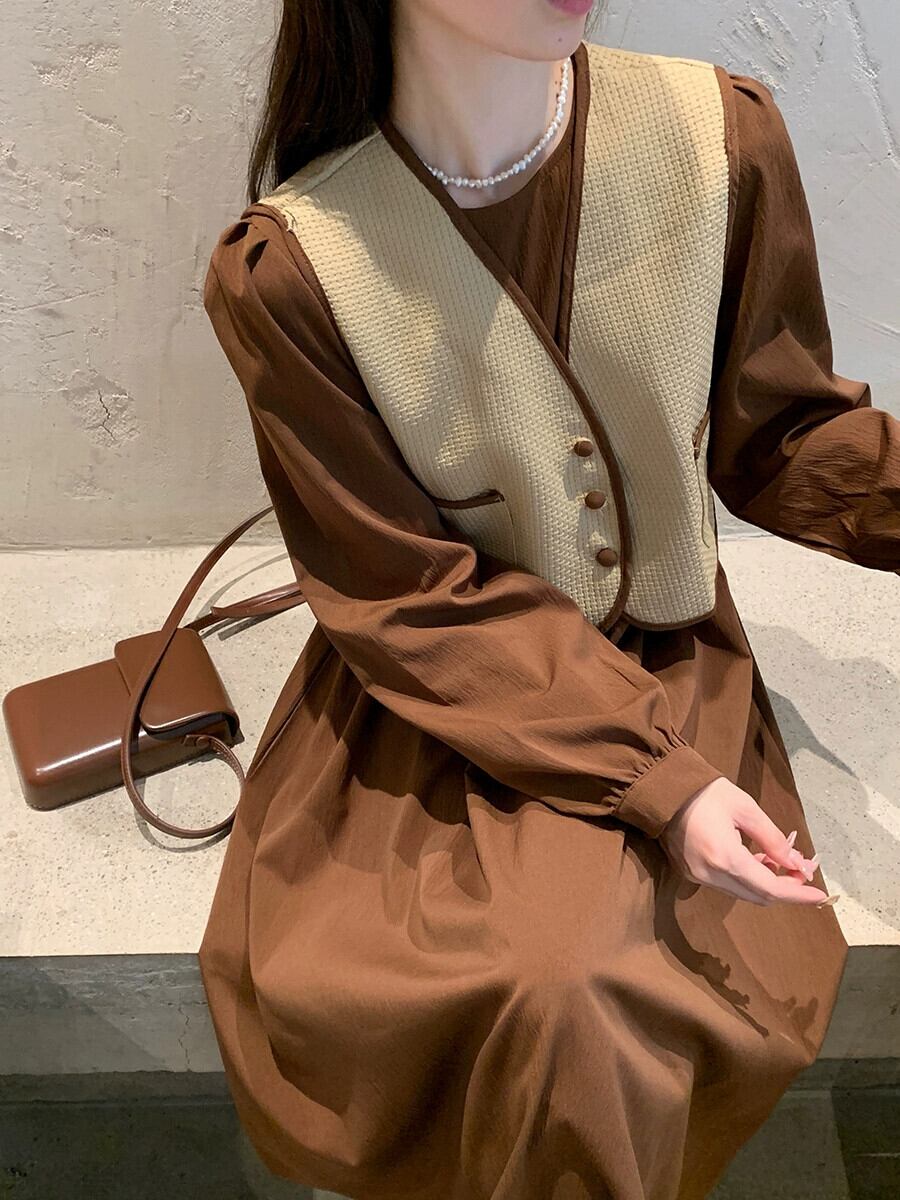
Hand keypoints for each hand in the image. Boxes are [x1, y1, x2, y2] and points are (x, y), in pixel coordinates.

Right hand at [658, 777, 835, 906]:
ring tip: (781, 863)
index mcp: (725, 857)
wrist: (662, 789)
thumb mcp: (746, 808)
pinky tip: (757, 861)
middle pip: (758, 897)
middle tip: (803, 872)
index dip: (798, 894)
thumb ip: (773, 839)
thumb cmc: (706, 792)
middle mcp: (711, 875)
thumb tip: (797, 864)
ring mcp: (698, 877)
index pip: (770, 889)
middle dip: (785, 889)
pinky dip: (748, 879)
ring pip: (743, 893)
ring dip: (766, 884)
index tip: (819, 895)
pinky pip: (727, 885)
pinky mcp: (691, 873)